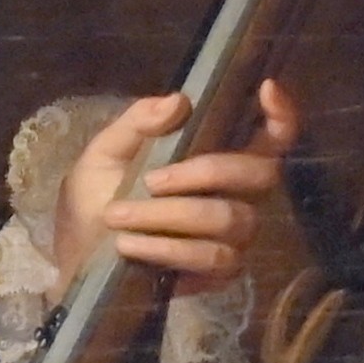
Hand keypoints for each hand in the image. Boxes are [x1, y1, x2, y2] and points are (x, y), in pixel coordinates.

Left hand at [53, 84, 295, 286]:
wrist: (82, 256)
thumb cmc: (99, 197)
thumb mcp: (106, 152)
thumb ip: (139, 122)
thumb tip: (178, 100)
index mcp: (219, 156)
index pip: (272, 137)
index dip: (282, 115)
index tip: (266, 89)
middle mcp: (239, 193)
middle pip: (259, 173)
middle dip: (206, 171)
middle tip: (151, 180)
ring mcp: (236, 236)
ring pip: (227, 218)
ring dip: (167, 215)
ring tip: (117, 216)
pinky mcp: (221, 273)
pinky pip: (210, 257)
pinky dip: (164, 248)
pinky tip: (128, 245)